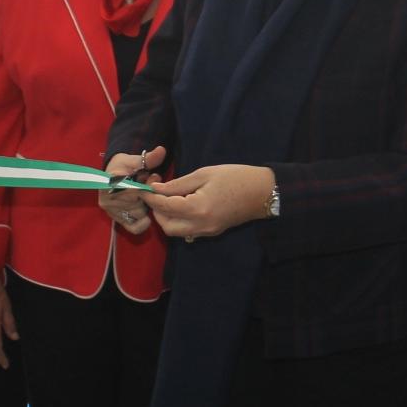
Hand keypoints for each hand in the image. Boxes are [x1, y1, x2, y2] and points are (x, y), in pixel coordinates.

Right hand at [100, 146, 165, 233]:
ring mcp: (111, 212)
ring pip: (139, 214)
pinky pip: (135, 228)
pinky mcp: (117, 221)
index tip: (150, 176)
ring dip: (146, 206)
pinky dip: (143, 221)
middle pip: (139, 203)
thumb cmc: (124, 166)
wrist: (112, 174)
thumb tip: (162, 150)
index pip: (135, 191)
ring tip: (145, 196)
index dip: (147, 185)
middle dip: (148, 195)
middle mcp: (107, 200)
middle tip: (148, 186)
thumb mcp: (135, 159)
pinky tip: (145, 212)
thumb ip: (149, 158)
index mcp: (109, 183)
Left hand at [144, 164, 274, 241]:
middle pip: (166, 226)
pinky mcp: (211, 232)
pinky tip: (180, 206)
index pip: (164, 207)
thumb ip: (178, 184)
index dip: (150, 197)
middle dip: (156, 211)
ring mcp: (206, 231)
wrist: (263, 192)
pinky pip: (187, 231)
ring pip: (176, 232)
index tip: (143, 187)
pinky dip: (178, 221)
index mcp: (197, 208)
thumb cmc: (236, 177)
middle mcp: (199, 225)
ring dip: (166, 218)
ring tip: (167, 199)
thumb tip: (156, 188)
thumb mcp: (204, 174)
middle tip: (156, 193)